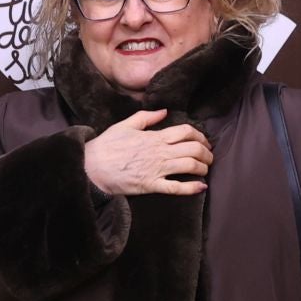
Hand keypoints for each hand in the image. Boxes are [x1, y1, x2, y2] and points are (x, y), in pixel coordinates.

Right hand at [83, 109, 211, 196]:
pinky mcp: (151, 185)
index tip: (203, 140)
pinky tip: (201, 187)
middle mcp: (159, 153)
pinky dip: (192, 188)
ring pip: (190, 166)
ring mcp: (156, 170)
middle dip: (206, 152)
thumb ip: (146, 117)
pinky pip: (176, 188)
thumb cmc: (107, 146)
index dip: (200, 135)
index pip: (186, 132)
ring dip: (203, 167)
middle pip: (193, 149)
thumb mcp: (125, 125)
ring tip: (205, 169)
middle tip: (208, 156)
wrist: (91, 167)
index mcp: (154, 137)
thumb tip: (164, 112)